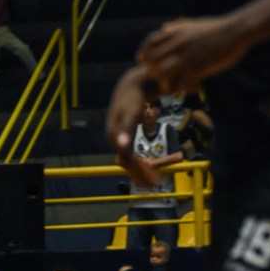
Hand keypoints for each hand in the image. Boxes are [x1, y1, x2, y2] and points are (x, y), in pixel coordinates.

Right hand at [106, 66, 163, 189]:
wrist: (132, 84)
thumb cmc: (134, 97)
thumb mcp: (132, 112)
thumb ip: (127, 129)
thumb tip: (121, 146)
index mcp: (114, 135)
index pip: (128, 159)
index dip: (140, 171)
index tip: (155, 180)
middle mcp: (114, 138)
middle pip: (128, 161)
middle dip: (141, 174)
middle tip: (155, 185)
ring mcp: (118, 137)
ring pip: (129, 159)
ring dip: (140, 171)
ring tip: (153, 181)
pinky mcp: (124, 135)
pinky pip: (130, 154)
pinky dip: (139, 162)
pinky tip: (148, 168)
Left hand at [137, 16, 246, 92]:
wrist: (237, 31)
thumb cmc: (217, 28)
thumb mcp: (194, 23)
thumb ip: (177, 26)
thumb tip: (164, 27)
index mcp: (176, 32)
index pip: (150, 42)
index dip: (143, 52)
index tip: (141, 60)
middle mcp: (178, 43)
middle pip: (153, 60)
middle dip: (152, 70)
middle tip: (157, 77)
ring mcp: (188, 55)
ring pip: (163, 73)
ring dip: (164, 82)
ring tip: (169, 87)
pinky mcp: (199, 66)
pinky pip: (181, 82)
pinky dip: (180, 88)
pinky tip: (184, 89)